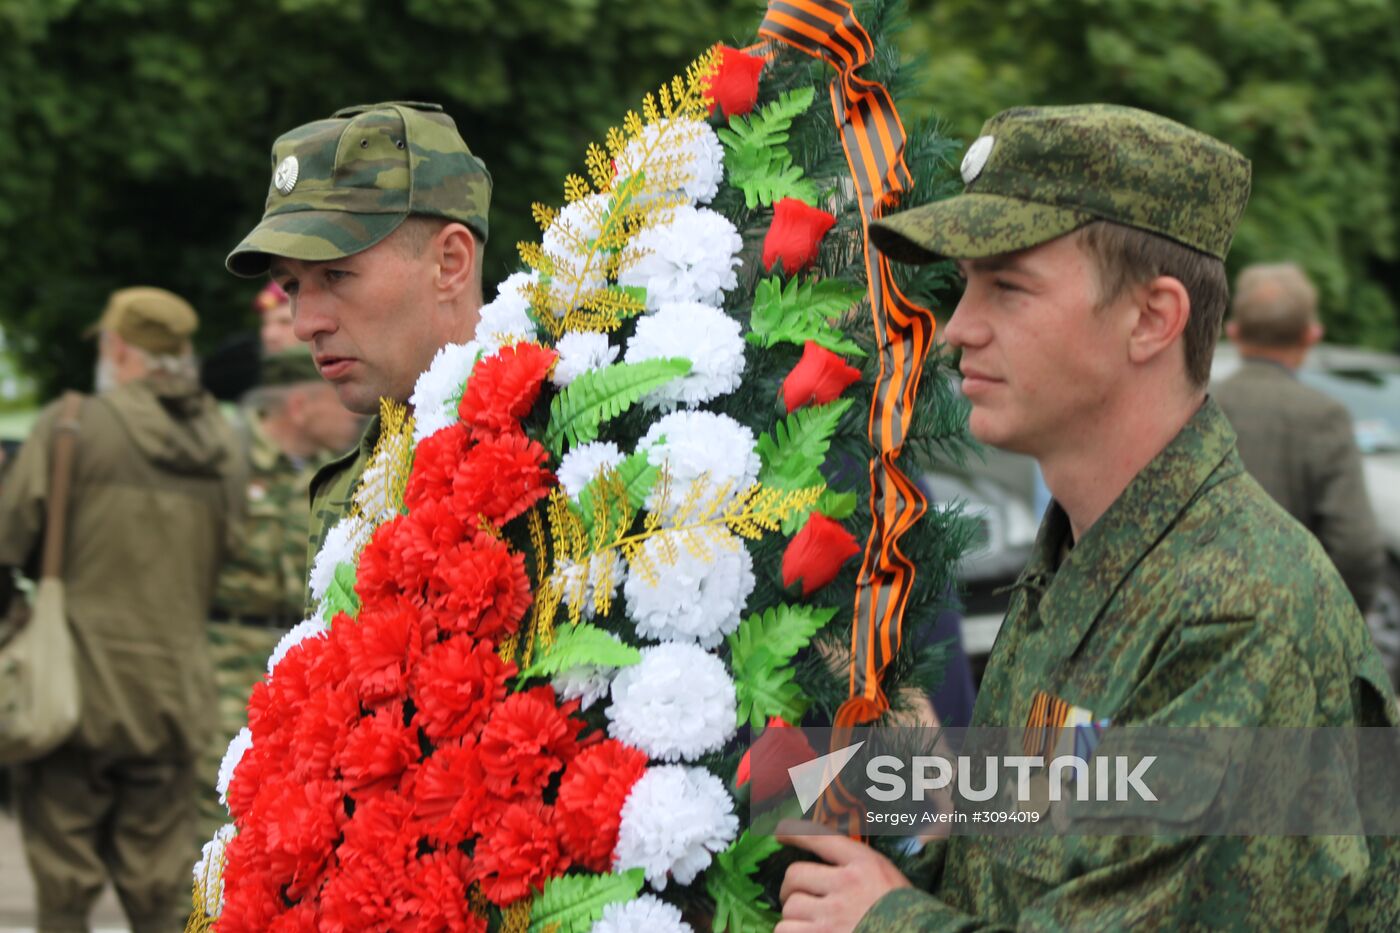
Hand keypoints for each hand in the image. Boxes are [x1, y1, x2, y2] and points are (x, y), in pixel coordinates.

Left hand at [775, 819, 910, 932]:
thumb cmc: (905, 913)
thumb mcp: (891, 880)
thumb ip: (864, 867)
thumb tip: (835, 859)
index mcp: (865, 864)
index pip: (821, 838)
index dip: (795, 832)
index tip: (781, 832)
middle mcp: (846, 885)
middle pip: (795, 874)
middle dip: (791, 886)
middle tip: (797, 895)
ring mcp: (833, 914)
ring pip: (790, 906)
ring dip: (794, 915)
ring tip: (804, 921)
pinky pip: (786, 930)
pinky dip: (790, 932)